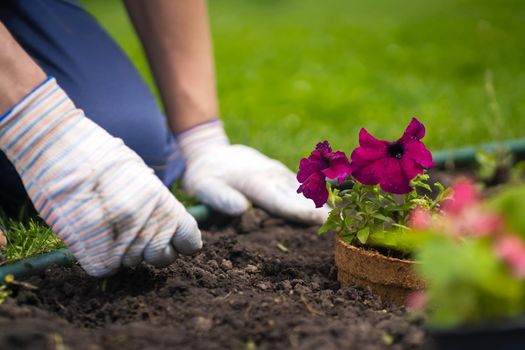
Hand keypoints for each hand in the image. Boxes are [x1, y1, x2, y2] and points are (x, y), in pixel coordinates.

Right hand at [0, 78, 201, 276]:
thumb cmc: (99, 155)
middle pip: (162, 258)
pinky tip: (91, 236)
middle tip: (131, 232)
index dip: (179, 242)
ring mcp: (121, 239)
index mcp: (164, 204)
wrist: (59, 145)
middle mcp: (147, 224)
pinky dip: (98, 258)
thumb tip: (166, 227)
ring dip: (122, 251)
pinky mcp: (92, 250)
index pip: (189, 241)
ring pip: (132, 263)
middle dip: (150, 250)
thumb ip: (156, 205)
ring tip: (104, 224)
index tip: (170, 239)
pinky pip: (105, 269)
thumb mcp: (140, 175)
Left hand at [177, 120, 328, 224]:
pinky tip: (327, 206)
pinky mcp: (280, 173)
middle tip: (341, 224)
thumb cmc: (207, 174)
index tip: (320, 220)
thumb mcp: (204, 187)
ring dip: (320, 202)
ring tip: (340, 218)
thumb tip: (242, 209)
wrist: (212, 151)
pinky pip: (301, 184)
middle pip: (298, 196)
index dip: (299, 212)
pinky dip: (314, 194)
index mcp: (255, 183)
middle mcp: (272, 176)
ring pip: (303, 189)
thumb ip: (221, 198)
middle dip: (318, 210)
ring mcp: (278, 173)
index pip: (280, 201)